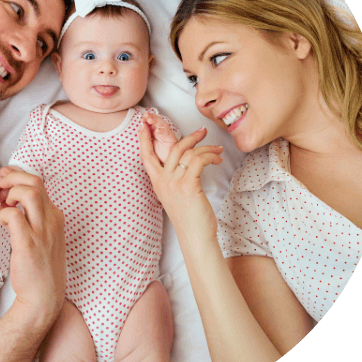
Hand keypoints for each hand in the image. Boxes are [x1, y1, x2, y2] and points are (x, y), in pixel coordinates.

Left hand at [0, 170, 65, 321]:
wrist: (45, 296)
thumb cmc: (40, 265)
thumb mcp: (42, 235)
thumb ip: (30, 216)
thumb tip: (8, 199)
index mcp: (55, 215)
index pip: (38, 182)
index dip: (17, 176)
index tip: (3, 180)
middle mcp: (52, 219)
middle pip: (35, 182)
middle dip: (11, 178)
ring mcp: (42, 231)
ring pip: (28, 193)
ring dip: (8, 193)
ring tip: (0, 206)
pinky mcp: (29, 244)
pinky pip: (14, 216)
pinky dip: (3, 215)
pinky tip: (1, 224)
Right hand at [139, 124, 222, 244]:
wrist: (195, 236)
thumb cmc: (189, 217)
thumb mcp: (176, 195)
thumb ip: (175, 179)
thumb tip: (187, 161)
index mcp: (157, 182)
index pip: (146, 156)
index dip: (144, 139)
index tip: (144, 125)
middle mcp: (163, 181)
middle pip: (172, 148)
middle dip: (189, 137)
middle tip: (202, 132)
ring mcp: (174, 183)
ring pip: (188, 153)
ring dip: (206, 148)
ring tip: (217, 150)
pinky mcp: (188, 185)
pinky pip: (198, 161)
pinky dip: (210, 157)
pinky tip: (217, 160)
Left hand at [141, 112, 178, 163]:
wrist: (167, 165)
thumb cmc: (160, 156)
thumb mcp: (148, 146)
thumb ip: (144, 137)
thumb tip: (140, 128)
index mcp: (154, 133)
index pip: (150, 123)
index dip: (146, 120)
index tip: (141, 119)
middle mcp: (161, 132)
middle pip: (156, 122)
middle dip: (151, 118)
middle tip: (146, 116)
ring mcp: (167, 135)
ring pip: (162, 125)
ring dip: (156, 121)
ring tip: (150, 120)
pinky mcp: (172, 139)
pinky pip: (168, 134)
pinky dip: (163, 131)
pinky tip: (158, 131)